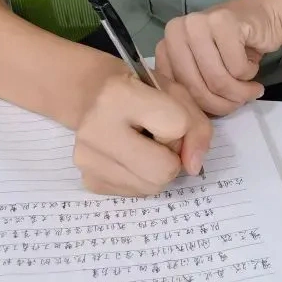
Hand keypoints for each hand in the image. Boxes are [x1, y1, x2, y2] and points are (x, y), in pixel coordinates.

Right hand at [73, 72, 211, 195]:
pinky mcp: (86, 180)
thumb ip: (195, 125)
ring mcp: (87, 158)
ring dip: (156, 170)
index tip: (167, 113)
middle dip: (171, 157)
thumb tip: (193, 167)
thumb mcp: (172, 92)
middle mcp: (96, 128)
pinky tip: (126, 155)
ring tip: (141, 144)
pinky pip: (133, 193)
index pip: (176, 126)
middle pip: (163, 170)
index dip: (182, 123)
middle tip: (158, 138)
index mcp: (119, 95)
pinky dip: (139, 177)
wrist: (88, 93)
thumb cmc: (136, 88)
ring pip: (150, 187)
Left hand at [156, 0, 281, 115]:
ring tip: (251, 86)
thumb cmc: (234, 48)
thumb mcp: (205, 70)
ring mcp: (198, 23)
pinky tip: (251, 61)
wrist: (265, 17)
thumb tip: (191, 121)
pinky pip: (236, 67)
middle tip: (243, 100)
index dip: (203, 108)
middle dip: (225, 103)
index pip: (178, 92)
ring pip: (217, 79)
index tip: (222, 107)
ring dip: (241, 91)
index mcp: (166, 44)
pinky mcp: (224, 21)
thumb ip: (191, 88)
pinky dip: (249, 72)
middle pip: (197, 88)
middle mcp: (176, 30)